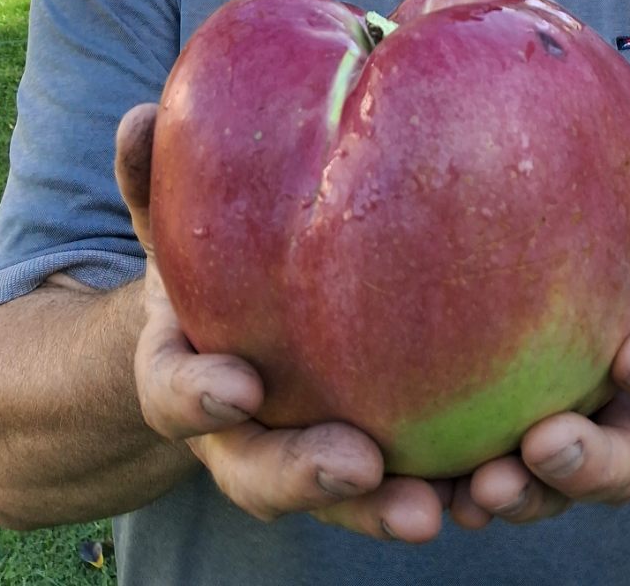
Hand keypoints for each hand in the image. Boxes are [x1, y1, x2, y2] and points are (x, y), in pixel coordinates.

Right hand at [115, 104, 449, 542]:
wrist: (226, 334)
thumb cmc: (204, 259)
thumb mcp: (170, 216)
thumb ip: (152, 176)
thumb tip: (138, 118)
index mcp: (183, 376)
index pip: (176, 396)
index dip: (200, 398)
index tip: (240, 386)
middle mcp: (239, 436)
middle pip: (261, 474)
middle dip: (307, 478)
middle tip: (360, 466)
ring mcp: (303, 458)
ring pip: (340, 498)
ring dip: (381, 510)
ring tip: (434, 507)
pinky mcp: (369, 461)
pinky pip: (402, 487)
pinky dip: (442, 493)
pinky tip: (491, 486)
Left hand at [448, 116, 629, 529]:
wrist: (540, 245)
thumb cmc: (599, 214)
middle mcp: (620, 421)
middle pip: (625, 465)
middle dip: (590, 462)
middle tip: (544, 440)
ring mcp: (554, 447)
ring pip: (551, 494)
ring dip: (522, 496)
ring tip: (482, 485)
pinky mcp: (488, 452)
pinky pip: (477, 491)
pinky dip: (452, 498)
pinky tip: (420, 494)